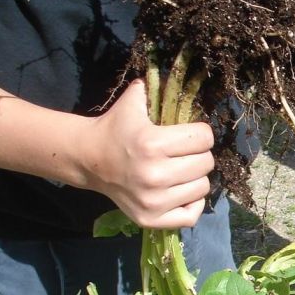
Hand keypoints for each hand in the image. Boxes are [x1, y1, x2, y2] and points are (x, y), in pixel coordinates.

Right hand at [83, 80, 215, 228]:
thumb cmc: (115, 130)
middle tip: (182, 154)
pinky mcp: (152, 219)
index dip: (199, 134)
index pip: (204, 138)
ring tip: (178, 171)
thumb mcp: (132, 105)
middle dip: (198, 155)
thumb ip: (154, 89)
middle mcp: (154, 174)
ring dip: (195, 178)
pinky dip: (191, 203)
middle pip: (206, 163)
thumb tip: (178, 75)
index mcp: (152, 143)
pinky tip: (180, 192)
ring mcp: (153, 200)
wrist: (88, 160)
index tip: (189, 135)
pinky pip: (192, 214)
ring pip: (203, 187)